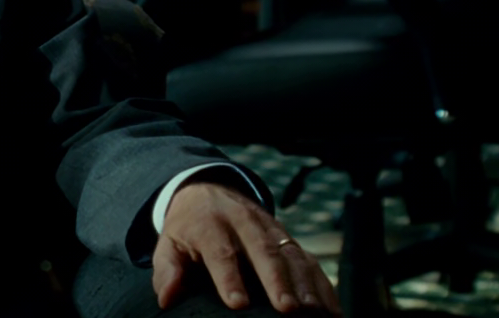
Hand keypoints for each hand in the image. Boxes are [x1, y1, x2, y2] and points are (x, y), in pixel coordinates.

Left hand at [153, 181, 340, 314]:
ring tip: (313, 313)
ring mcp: (272, 230)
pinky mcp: (290, 239)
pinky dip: (324, 286)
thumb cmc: (188, 230)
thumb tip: (166, 297)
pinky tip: (332, 311)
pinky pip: (311, 262)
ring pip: (292, 255)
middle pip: (263, 251)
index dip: (229, 278)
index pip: (220, 252)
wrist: (209, 193)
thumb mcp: (169, 244)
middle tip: (287, 309)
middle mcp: (245, 223)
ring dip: (305, 285)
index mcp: (210, 224)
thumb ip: (167, 269)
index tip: (237, 303)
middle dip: (277, 280)